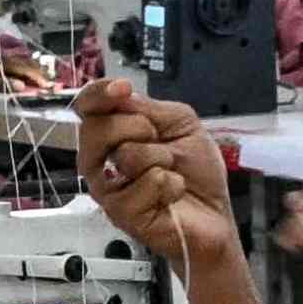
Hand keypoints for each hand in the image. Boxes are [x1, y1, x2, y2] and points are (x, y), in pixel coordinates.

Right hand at [74, 62, 226, 258]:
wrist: (214, 214)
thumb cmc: (196, 174)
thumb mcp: (181, 124)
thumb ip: (149, 108)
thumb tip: (122, 94)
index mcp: (114, 135)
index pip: (88, 107)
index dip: (99, 94)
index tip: (122, 88)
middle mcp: (103, 162)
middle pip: (93, 129)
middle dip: (135, 126)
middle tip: (157, 138)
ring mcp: (108, 190)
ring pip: (123, 155)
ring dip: (160, 157)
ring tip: (171, 170)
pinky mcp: (122, 215)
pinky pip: (145, 183)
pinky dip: (170, 184)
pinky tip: (172, 193)